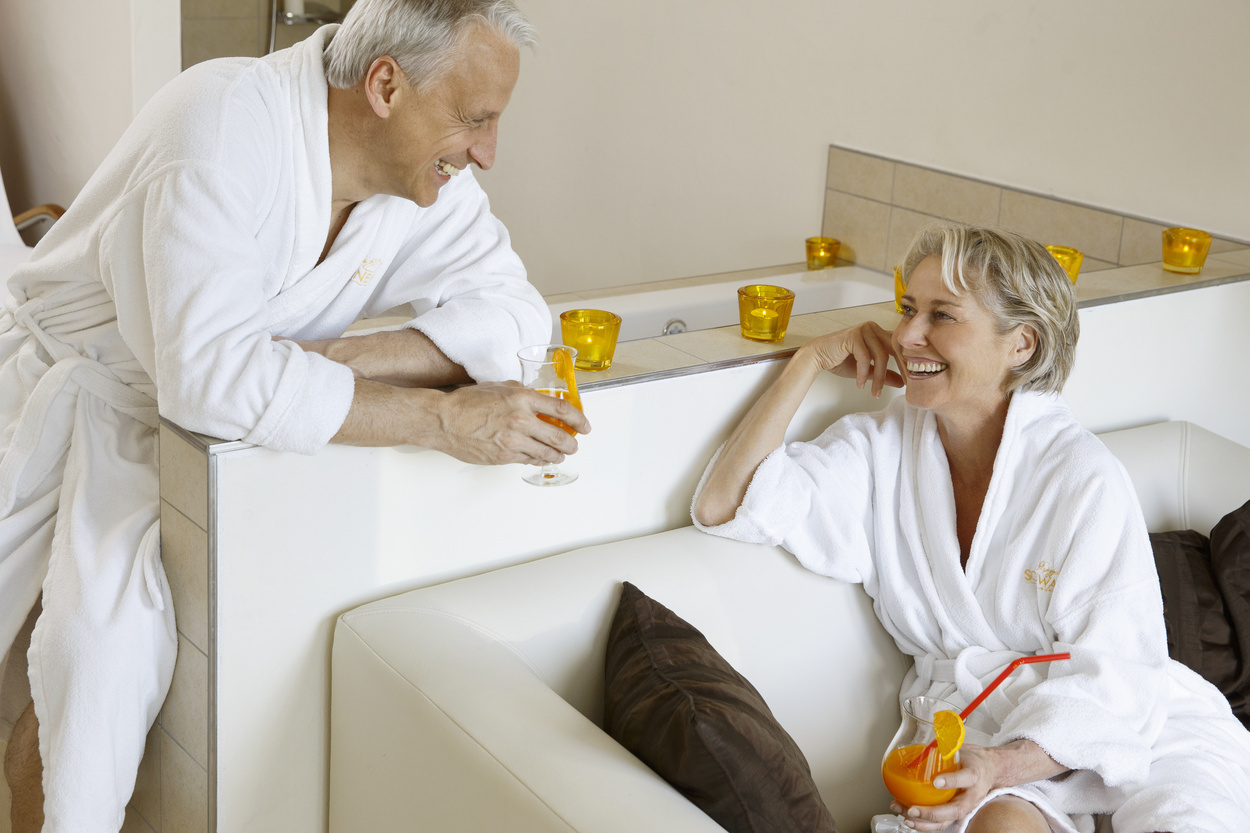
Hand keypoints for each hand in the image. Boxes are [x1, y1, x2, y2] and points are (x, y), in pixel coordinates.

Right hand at [432, 382, 591, 466]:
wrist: (443, 420)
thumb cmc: (466, 402)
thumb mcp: (498, 386)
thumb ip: (520, 391)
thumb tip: (536, 398)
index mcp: (522, 398)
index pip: (562, 409)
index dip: (579, 419)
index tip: (585, 426)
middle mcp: (521, 420)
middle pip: (560, 436)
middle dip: (572, 443)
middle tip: (574, 445)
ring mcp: (513, 440)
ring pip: (547, 452)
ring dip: (557, 455)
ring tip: (560, 455)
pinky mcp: (504, 456)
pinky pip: (529, 460)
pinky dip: (539, 460)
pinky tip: (540, 458)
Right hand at [797, 322, 903, 396]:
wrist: (817, 356)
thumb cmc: (839, 360)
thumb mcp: (866, 370)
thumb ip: (883, 374)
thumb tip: (902, 382)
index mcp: (878, 333)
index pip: (898, 347)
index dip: (905, 363)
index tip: (910, 379)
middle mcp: (873, 328)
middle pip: (893, 350)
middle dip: (899, 369)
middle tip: (903, 386)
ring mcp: (864, 329)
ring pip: (880, 356)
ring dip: (879, 377)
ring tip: (875, 392)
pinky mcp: (854, 335)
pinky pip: (865, 358)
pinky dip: (862, 374)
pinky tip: (859, 384)